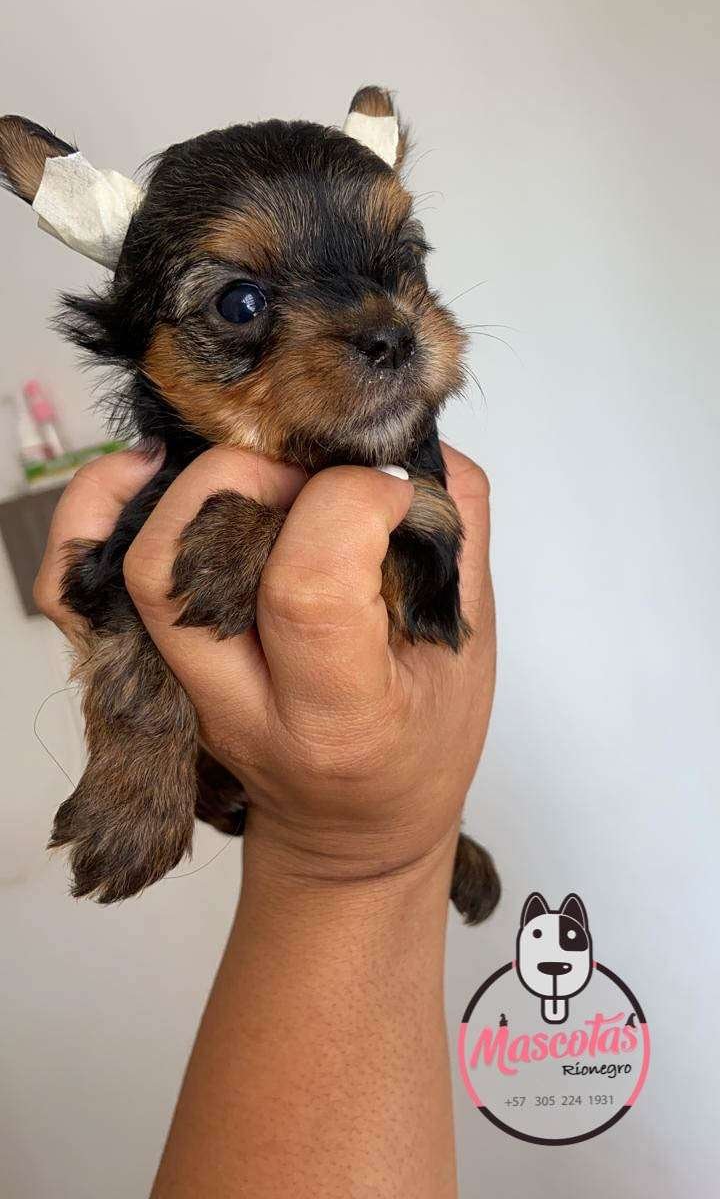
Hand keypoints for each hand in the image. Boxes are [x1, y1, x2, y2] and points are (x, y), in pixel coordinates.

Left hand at [36, 444, 494, 888]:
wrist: (349, 828)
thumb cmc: (417, 749)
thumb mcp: (467, 653)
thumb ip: (457, 542)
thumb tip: (411, 447)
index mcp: (336, 717)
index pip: (306, 586)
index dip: (352, 503)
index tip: (391, 494)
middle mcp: (237, 705)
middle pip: (191, 565)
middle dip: (259, 477)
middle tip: (319, 475)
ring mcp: (178, 689)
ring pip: (132, 562)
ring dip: (188, 482)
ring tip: (260, 464)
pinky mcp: (142, 669)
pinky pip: (73, 585)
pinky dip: (99, 509)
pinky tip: (158, 471)